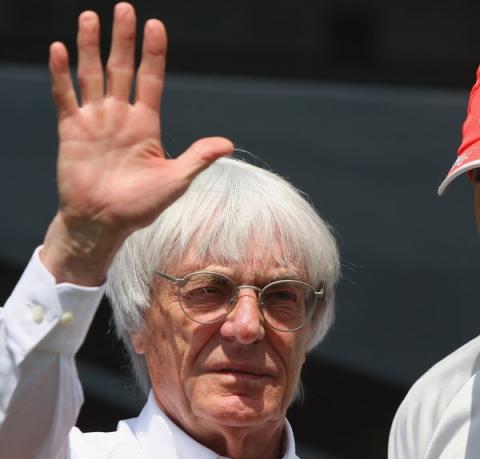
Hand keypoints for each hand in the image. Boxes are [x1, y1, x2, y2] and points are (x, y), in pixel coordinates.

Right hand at [41, 3, 233, 284]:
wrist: (104, 224)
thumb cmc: (141, 206)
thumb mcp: (175, 181)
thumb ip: (198, 158)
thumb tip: (227, 143)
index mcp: (146, 124)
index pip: (151, 80)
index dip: (153, 54)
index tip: (156, 26)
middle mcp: (119, 116)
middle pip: (120, 69)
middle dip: (122, 39)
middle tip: (124, 7)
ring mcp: (94, 121)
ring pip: (92, 75)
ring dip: (90, 47)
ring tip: (91, 17)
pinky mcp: (70, 131)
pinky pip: (65, 97)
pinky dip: (61, 74)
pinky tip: (60, 50)